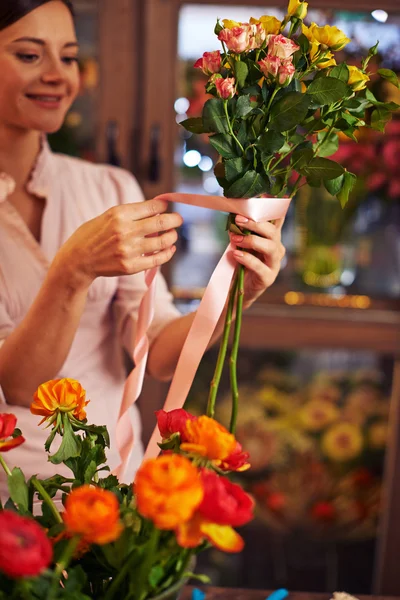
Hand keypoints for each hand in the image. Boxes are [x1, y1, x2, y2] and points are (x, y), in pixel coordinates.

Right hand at [54, 199, 182, 286]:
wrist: (77, 260)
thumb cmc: (93, 235)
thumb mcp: (107, 216)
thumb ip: (130, 213)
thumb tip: (156, 209)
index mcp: (119, 214)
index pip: (152, 207)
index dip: (164, 205)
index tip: (167, 206)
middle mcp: (125, 231)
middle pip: (162, 222)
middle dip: (175, 219)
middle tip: (178, 219)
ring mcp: (128, 250)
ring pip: (163, 241)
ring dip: (172, 236)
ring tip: (172, 235)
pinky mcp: (130, 266)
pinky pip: (157, 259)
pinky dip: (167, 253)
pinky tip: (169, 249)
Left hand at [229, 215, 285, 308]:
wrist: (239, 290)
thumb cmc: (241, 263)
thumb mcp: (241, 243)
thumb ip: (242, 231)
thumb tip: (235, 216)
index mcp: (272, 238)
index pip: (277, 220)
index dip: (273, 208)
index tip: (265, 197)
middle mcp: (277, 249)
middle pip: (273, 232)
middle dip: (256, 224)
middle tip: (239, 220)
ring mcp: (275, 264)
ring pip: (270, 247)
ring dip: (252, 240)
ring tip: (235, 239)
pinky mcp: (268, 278)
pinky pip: (260, 266)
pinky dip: (247, 259)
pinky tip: (236, 255)